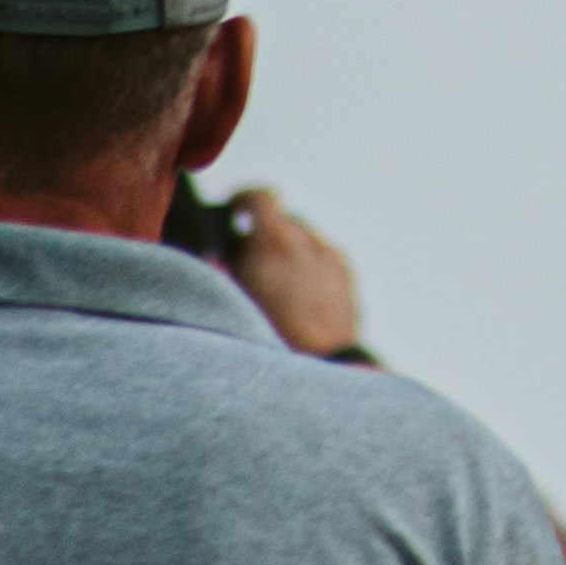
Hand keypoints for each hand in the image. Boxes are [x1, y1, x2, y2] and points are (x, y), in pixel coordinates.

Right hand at [226, 187, 367, 359]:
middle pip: (282, 220)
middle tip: (247, 258)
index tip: (234, 211)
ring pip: (304, 240)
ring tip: (274, 284)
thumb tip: (218, 250)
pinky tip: (297, 296)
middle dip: (264, 233)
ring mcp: (331, 257)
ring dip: (287, 251)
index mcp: (275, 240)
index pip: (261, 197)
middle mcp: (307, 241)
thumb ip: (223, 266)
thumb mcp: (234, 298)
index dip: (243, 201)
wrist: (320, 367)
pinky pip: (322, 259)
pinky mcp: (347, 276)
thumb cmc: (270, 335)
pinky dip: (308, 267)